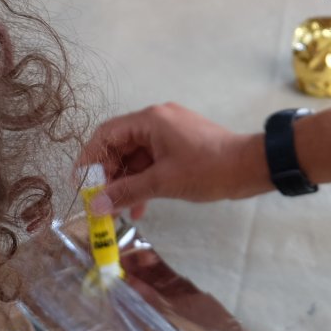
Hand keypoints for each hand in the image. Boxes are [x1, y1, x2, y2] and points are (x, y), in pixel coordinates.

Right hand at [77, 102, 266, 217]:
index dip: (90, 158)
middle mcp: (157, 120)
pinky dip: (144, 182)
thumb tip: (96, 205)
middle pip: (120, 146)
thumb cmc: (208, 169)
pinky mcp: (180, 146)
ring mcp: (170, 133)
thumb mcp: (163, 182)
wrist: (250, 168)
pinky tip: (140, 208)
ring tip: (118, 210)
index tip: (81, 183)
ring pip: (136, 157)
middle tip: (100, 202)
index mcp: (151, 120)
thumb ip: (127, 192)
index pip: (107, 134)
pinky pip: (152, 162)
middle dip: (109, 175)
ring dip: (126, 183)